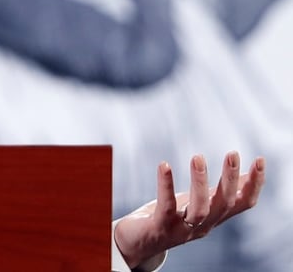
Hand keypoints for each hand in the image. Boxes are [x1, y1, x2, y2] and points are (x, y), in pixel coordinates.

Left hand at [113, 151, 265, 269]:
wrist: (138, 244)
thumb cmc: (170, 218)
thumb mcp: (198, 203)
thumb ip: (219, 192)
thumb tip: (247, 175)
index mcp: (214, 217)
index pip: (242, 204)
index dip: (254, 184)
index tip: (260, 160)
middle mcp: (202, 225)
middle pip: (223, 204)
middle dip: (230, 179)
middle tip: (233, 154)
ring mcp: (181, 228)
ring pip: (199, 208)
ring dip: (200, 182)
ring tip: (198, 157)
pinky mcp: (159, 227)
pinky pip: (165, 206)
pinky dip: (166, 185)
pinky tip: (164, 165)